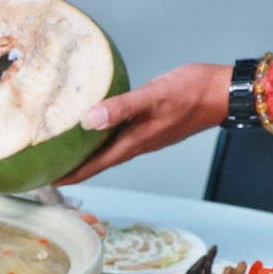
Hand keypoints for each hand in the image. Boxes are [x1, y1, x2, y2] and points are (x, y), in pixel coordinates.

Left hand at [53, 63, 231, 184]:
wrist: (224, 92)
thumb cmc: (191, 92)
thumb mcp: (152, 96)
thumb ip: (120, 108)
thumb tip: (88, 120)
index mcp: (134, 142)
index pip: (95, 166)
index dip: (71, 175)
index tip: (48, 181)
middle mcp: (138, 144)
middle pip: (99, 163)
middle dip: (75, 169)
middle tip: (49, 170)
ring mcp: (147, 137)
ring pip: (110, 152)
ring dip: (89, 157)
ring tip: (67, 154)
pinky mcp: (153, 127)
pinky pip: (121, 139)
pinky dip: (104, 140)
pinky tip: (98, 129)